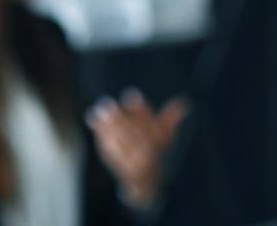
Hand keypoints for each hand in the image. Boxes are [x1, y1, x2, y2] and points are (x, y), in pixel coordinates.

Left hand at [84, 88, 188, 208]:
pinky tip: (92, 120)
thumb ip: (171, 119)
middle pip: (134, 134)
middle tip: (107, 103)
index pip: (152, 124)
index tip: (132, 94)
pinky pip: (109, 151)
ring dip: (109, 125)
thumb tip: (184, 103)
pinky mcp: (120, 168)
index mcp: (159, 141)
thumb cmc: (154, 151)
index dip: (141, 109)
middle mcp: (149, 155)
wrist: (145, 183)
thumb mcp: (164, 134)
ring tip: (98, 109)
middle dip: (120, 118)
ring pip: (121, 142)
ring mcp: (134, 164)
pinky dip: (101, 135)